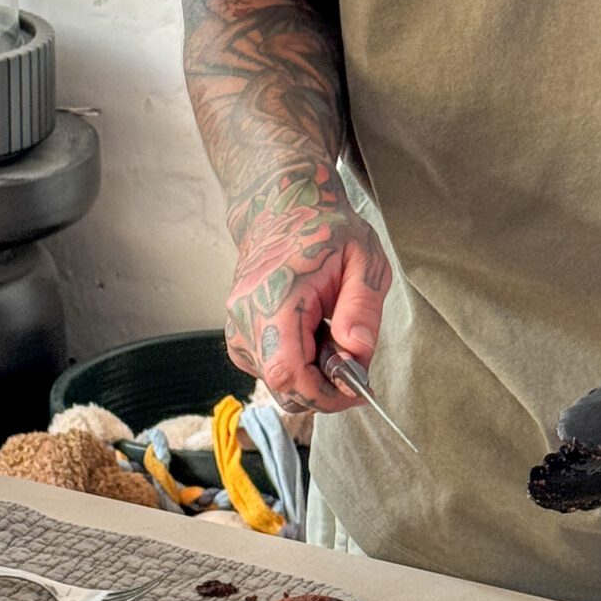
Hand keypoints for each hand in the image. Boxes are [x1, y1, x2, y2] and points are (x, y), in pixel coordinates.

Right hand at [224, 162, 391, 412]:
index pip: (287, 372)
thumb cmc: (327, 229)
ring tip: (331, 335)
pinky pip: (268, 367)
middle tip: (352, 359)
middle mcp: (246, 314)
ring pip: (275, 380)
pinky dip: (296, 363)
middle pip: (281, 385)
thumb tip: (357, 353)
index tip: (355, 389)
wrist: (284, 206)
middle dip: (323, 386)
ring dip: (311, 373)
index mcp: (276, 296)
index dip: (323, 394)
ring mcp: (237, 323)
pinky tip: (312, 334)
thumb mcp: (363, 259)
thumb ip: (361, 308)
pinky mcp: (238, 329)